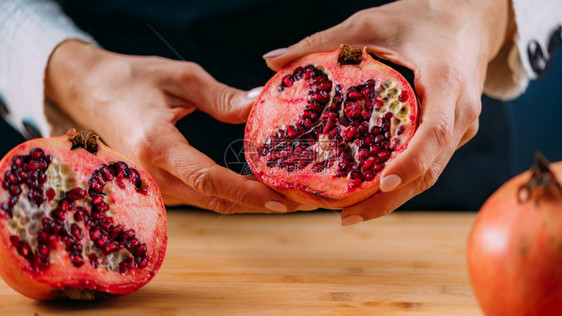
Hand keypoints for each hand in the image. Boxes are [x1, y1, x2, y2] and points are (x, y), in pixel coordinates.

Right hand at [45, 40, 313, 212]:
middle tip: (296, 199)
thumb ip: (222, 98)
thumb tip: (261, 106)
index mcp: (157, 145)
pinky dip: (225, 195)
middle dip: (256, 203)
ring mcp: (151, 185)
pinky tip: (249, 186)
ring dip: (244, 201)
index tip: (281, 198)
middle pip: (213, 200)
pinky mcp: (155, 185)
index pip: (209, 179)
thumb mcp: (180, 78)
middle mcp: (152, 174)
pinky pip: (196, 197)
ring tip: (280, 193)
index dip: (247, 192)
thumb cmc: (132, 79)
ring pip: (206, 203)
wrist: (90, 92)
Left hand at [264, 0, 514, 222]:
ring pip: (431, 172)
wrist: (470, 18)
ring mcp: (462, 126)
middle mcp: (462, 112)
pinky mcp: (455, 132)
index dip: (411, 162)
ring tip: (350, 214)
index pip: (435, 133)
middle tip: (346, 216)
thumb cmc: (422, 16)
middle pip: (431, 168)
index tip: (383, 184)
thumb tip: (272, 60)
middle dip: (391, 199)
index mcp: (447, 82)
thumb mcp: (371, 23)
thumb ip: (323, 41)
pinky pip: (430, 162)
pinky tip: (369, 190)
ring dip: (394, 198)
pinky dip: (402, 180)